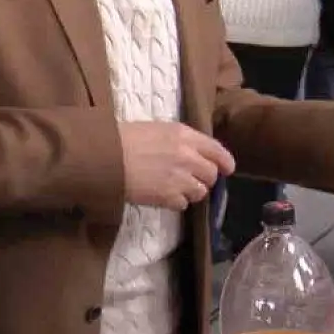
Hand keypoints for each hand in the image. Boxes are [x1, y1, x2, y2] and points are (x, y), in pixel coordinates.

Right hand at [119, 121, 234, 210]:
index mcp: (185, 135)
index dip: (225, 161)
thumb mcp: (158, 129)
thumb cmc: (125, 138)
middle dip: (204, 178)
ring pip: (200, 192)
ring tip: (175, 188)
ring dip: (191, 192)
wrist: (105, 156)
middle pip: (211, 174)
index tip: (227, 169)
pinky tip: (163, 195)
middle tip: (191, 179)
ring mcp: (179, 178)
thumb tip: (193, 153)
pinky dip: (176, 202)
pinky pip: (183, 204)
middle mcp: (188, 156)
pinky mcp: (168, 197)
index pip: (217, 150)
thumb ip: (180, 140)